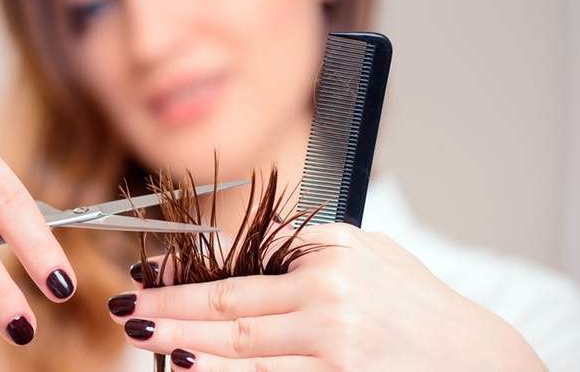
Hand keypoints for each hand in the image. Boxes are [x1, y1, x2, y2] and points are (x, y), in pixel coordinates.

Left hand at [109, 223, 544, 370]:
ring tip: (145, 339)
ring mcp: (334, 347)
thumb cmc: (416, 305)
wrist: (480, 361)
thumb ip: (306, 248)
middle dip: (170, 309)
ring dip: (187, 346)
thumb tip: (239, 253)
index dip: (186, 272)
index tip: (149, 273)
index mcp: (330, 256)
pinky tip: (193, 371)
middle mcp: (329, 298)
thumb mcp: (367, 253)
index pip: (240, 264)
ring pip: (241, 351)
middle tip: (127, 309)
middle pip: (229, 307)